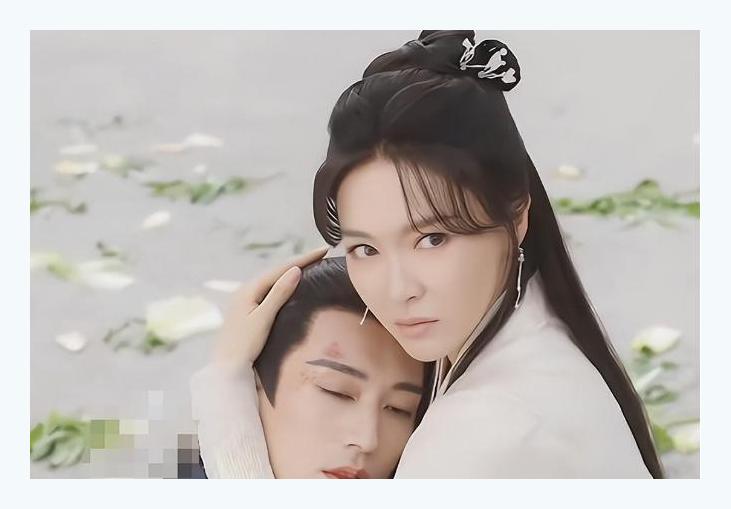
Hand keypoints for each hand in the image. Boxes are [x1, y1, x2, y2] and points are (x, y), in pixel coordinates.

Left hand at [212, 246, 328, 374]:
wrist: (227, 369)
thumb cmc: (244, 345)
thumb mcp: (263, 318)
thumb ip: (279, 294)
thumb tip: (296, 270)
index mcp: (249, 289)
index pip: (280, 269)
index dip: (303, 259)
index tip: (323, 250)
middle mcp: (246, 291)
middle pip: (277, 272)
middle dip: (299, 262)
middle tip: (321, 255)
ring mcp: (246, 302)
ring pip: (274, 281)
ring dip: (292, 273)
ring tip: (312, 265)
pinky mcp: (249, 312)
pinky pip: (271, 292)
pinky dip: (285, 285)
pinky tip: (293, 287)